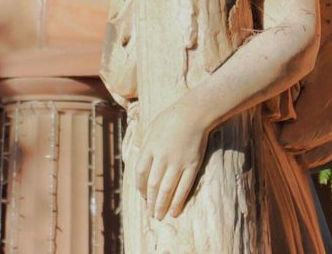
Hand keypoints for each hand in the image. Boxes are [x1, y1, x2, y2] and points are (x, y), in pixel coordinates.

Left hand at [134, 99, 207, 220]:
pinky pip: (184, 188)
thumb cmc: (171, 118)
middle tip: (150, 213)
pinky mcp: (192, 166)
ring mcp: (177, 163)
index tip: (142, 195)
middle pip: (152, 185)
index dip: (140, 187)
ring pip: (166, 190)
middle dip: (150, 201)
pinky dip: (178, 201)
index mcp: (149, 148)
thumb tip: (137, 152)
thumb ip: (144, 143)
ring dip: (161, 205)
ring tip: (159, 216)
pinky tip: (175, 211)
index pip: (140, 173)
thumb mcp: (150, 127)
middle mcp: (161, 158)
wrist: (194, 113)